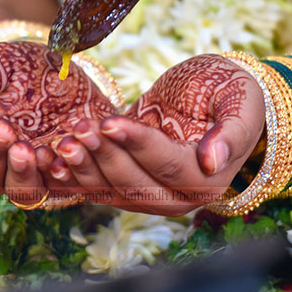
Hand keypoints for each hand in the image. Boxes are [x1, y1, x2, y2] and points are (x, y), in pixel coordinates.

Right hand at [0, 41, 116, 201]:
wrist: (64, 70)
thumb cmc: (18, 66)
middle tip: (6, 130)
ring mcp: (32, 172)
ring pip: (20, 193)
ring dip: (23, 174)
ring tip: (33, 150)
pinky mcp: (64, 173)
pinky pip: (61, 188)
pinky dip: (62, 175)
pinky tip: (65, 152)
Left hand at [44, 55, 264, 215]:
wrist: (212, 97)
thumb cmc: (231, 93)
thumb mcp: (242, 102)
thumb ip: (234, 131)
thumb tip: (212, 160)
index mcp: (207, 180)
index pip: (169, 166)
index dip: (138, 145)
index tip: (111, 122)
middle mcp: (177, 198)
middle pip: (136, 185)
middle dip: (104, 158)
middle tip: (78, 129)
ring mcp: (148, 197)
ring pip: (111, 192)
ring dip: (82, 169)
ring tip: (61, 142)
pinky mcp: (124, 187)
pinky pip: (95, 188)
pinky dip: (70, 178)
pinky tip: (48, 161)